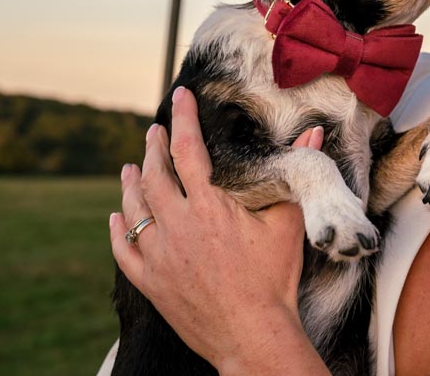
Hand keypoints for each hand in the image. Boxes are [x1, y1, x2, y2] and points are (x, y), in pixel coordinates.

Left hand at [109, 88, 330, 374]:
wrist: (251, 334)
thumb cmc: (274, 279)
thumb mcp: (290, 222)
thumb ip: (295, 174)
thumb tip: (313, 131)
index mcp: (209, 205)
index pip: (188, 149)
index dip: (183, 118)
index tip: (180, 96)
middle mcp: (176, 225)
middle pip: (154, 175)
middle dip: (153, 147)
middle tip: (153, 131)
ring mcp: (158, 255)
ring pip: (133, 210)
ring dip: (130, 183)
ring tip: (130, 166)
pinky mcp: (150, 282)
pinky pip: (123, 250)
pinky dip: (116, 229)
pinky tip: (115, 218)